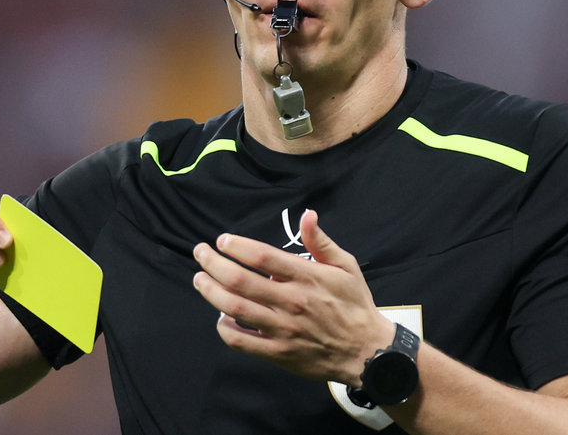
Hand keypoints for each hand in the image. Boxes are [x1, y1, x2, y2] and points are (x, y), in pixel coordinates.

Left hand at [192, 209, 393, 384]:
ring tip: (200, 279)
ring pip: (236, 309)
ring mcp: (282, 329)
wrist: (367, 351)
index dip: (237, 246)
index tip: (222, 240)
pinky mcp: (278, 352)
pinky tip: (220, 318)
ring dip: (212, 292)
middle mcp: (290, 301)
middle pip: (240, 280)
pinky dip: (225, 329)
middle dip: (213, 264)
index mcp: (307, 277)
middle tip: (200, 253)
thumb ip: (322, 242)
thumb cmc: (355, 305)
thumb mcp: (346, 267)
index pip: (263, 257)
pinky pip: (242, 342)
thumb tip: (307, 215)